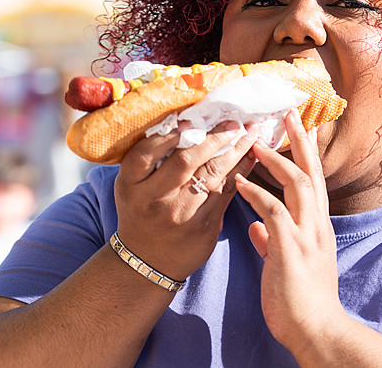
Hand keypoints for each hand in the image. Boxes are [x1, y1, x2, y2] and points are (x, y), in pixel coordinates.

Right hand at [115, 121, 257, 280]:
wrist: (147, 261)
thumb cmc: (143, 212)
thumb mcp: (133, 187)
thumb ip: (151, 160)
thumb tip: (187, 123)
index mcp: (131, 185)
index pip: (147, 152)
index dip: (170, 134)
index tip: (191, 119)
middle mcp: (153, 200)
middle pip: (185, 161)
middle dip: (214, 137)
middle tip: (234, 121)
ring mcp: (179, 215)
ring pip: (212, 173)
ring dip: (235, 149)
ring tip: (250, 133)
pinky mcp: (203, 226)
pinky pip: (226, 191)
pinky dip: (241, 170)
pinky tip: (251, 156)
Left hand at [234, 109, 343, 354]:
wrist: (316, 330)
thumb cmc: (302, 300)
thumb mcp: (289, 263)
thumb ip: (273, 241)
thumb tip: (257, 229)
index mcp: (316, 226)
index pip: (313, 180)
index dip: (305, 153)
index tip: (298, 128)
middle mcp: (317, 224)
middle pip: (312, 172)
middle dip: (301, 141)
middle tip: (289, 113)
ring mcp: (307, 234)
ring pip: (299, 184)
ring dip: (276, 161)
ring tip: (255, 143)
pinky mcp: (292, 248)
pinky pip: (274, 211)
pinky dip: (257, 194)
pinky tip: (239, 183)